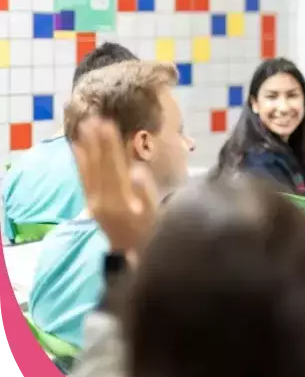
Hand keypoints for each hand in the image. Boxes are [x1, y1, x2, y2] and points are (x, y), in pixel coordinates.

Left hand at [71, 116, 159, 255]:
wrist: (134, 258)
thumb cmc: (152, 235)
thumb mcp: (155, 217)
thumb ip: (146, 193)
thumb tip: (137, 169)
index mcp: (118, 200)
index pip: (112, 165)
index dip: (109, 144)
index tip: (107, 123)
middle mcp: (101, 199)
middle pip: (98, 164)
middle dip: (96, 141)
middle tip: (93, 117)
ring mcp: (94, 202)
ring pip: (87, 170)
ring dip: (86, 147)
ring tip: (84, 127)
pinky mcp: (91, 205)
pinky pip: (83, 179)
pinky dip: (79, 163)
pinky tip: (77, 150)